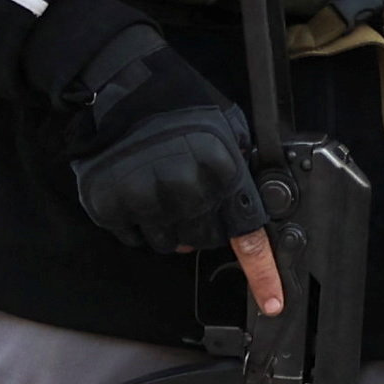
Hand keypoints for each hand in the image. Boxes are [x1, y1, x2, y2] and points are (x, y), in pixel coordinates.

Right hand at [56, 19, 276, 298]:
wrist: (119, 82)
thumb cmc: (177, 102)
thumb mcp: (228, 127)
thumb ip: (240, 171)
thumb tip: (249, 206)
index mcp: (221, 172)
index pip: (247, 235)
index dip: (263, 274)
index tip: (273, 302)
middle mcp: (185, 190)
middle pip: (203, 241)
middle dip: (200, 225)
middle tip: (187, 192)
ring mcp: (144, 199)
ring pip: (169, 244)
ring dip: (168, 225)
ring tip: (158, 185)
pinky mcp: (111, 204)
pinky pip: (134, 237)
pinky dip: (137, 222)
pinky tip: (135, 188)